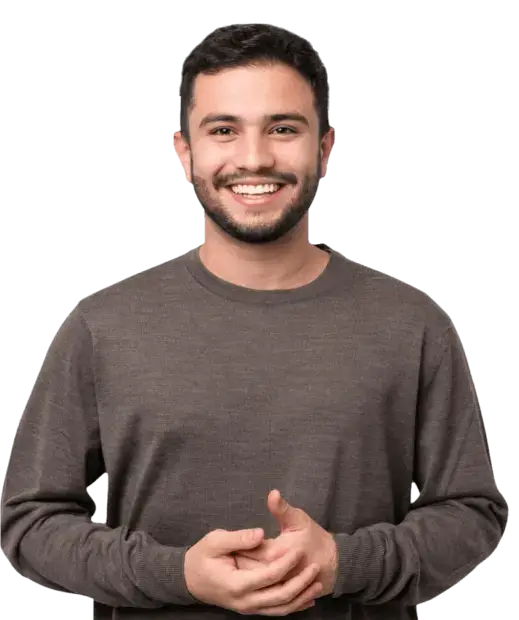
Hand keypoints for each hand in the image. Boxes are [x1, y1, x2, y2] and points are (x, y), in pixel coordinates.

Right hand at [184, 527, 323, 614]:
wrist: (190, 580)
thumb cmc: (202, 557)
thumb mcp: (215, 541)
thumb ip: (238, 538)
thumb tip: (260, 534)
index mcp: (236, 583)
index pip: (269, 575)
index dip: (286, 563)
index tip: (299, 549)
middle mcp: (245, 601)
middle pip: (279, 596)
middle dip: (300, 582)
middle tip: (316, 567)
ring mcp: (248, 608)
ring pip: (281, 608)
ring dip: (301, 597)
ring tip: (318, 584)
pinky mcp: (251, 608)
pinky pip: (276, 611)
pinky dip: (293, 606)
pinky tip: (307, 599)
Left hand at [234, 490, 337, 597]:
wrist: (330, 562)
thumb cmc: (312, 537)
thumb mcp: (298, 518)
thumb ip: (281, 508)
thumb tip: (272, 493)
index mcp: (276, 552)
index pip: (247, 550)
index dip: (235, 546)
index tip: (225, 542)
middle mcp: (275, 572)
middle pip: (245, 568)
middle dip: (234, 561)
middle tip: (224, 553)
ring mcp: (276, 586)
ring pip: (251, 581)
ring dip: (241, 573)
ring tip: (232, 564)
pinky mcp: (278, 593)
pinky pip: (260, 590)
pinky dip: (251, 583)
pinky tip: (245, 576)